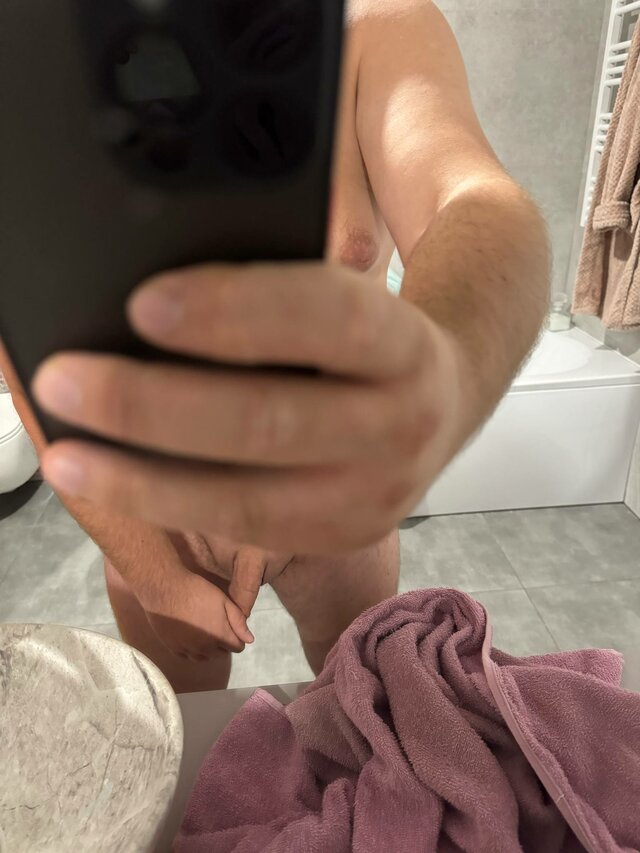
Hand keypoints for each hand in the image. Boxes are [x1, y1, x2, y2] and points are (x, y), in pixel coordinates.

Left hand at [32, 262, 464, 551]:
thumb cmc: (372, 337)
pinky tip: (118, 486)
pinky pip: (246, 530)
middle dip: (155, 406)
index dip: (235, 309)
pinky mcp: (345, 535)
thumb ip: (280, 294)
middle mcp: (402, 425)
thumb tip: (157, 307)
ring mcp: (379, 495)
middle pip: (272, 421)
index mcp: (405, 343)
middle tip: (65, 381)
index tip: (141, 303)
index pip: (326, 316)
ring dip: (145, 480)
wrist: (447, 398)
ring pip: (250, 498)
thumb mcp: (349, 294)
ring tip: (67, 456)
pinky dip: (173, 509)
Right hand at [141, 570, 254, 661]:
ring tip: (205, 632)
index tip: (232, 627)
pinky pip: (188, 657)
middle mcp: (205, 648)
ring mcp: (188, 650)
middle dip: (224, 643)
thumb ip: (238, 621)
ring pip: (205, 657)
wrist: (166, 589)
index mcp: (220, 636)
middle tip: (217, 625)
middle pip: (222, 653)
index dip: (238, 637)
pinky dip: (193, 650)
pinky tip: (191, 637)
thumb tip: (249, 639)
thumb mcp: (223, 601)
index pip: (237, 647)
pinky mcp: (173, 648)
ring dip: (209, 649)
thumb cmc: (197, 591)